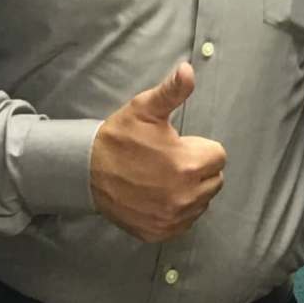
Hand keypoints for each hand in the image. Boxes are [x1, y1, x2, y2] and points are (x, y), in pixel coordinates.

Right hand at [91, 62, 227, 241]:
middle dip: (198, 169)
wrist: (85, 170)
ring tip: (163, 177)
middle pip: (214, 181)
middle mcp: (184, 197)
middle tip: (171, 161)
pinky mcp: (158, 232)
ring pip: (201, 203)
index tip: (179, 145)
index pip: (218, 157)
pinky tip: (158, 196)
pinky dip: (176, 211)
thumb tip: (188, 69)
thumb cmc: (119, 138)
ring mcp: (171, 219)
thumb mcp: (145, 109)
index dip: (200, 148)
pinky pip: (184, 223)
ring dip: (190, 191)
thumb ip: (173, 91)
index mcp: (188, 165)